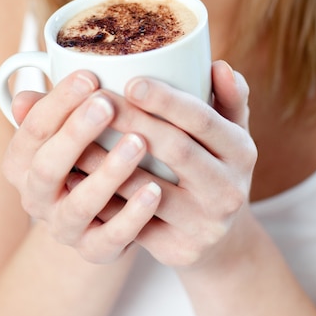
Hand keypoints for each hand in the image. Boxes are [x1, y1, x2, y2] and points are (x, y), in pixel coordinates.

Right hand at [1, 70, 161, 262]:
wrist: (101, 213)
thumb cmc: (86, 154)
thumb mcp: (68, 130)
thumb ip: (54, 110)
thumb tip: (23, 98)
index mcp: (21, 163)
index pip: (31, 130)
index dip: (58, 103)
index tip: (89, 75)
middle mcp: (35, 198)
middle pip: (47, 167)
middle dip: (76, 134)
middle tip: (107, 104)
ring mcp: (64, 228)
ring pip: (80, 204)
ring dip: (109, 173)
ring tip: (138, 142)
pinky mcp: (95, 250)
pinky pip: (111, 237)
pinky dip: (133, 215)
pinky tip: (154, 190)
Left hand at [91, 60, 256, 269]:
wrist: (218, 235)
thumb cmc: (214, 167)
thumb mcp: (230, 134)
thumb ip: (229, 99)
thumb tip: (219, 65)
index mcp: (241, 151)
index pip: (203, 119)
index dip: (167, 100)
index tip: (130, 82)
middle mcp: (229, 189)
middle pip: (176, 149)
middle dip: (133, 121)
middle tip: (96, 100)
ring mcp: (205, 224)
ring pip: (147, 189)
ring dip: (107, 161)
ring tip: (74, 135)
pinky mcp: (178, 250)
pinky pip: (133, 223)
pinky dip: (102, 199)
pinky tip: (75, 178)